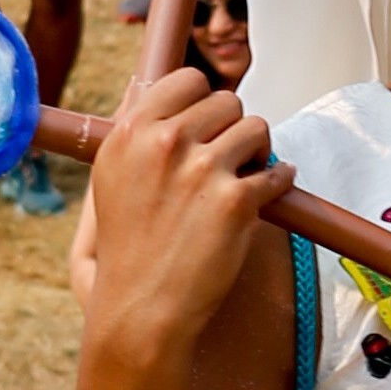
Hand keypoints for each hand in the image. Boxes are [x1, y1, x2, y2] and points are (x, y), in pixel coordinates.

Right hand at [78, 63, 274, 372]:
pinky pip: (277, 172)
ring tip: (247, 174)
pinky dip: (280, 181)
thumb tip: (144, 87)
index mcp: (130, 134)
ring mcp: (200, 170)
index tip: (210, 125)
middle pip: (226, 101)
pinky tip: (272, 189)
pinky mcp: (234, 201)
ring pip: (256, 128)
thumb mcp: (110, 179)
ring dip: (257, 151)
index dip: (205, 101)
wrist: (141, 309)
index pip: (186, 80)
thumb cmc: (128, 248)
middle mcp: (163, 143)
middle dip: (233, 127)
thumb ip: (133, 134)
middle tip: (230, 157)